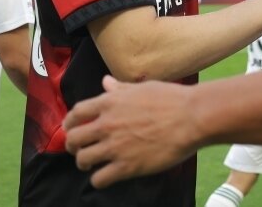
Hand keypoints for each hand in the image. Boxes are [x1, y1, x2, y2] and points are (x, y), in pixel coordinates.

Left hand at [65, 76, 196, 188]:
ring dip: (84, 162)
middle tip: (79, 149)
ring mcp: (115, 146)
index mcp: (110, 102)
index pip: (76, 113)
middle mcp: (107, 124)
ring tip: (91, 164)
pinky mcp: (127, 167)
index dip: (70, 122)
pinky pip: (99, 179)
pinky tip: (105, 176)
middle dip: (73, 145)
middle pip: (74, 138)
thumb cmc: (171, 99)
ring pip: (83, 159)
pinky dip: (98, 179)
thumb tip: (106, 82)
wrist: (191, 118)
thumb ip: (120, 88)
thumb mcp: (142, 88)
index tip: (71, 128)